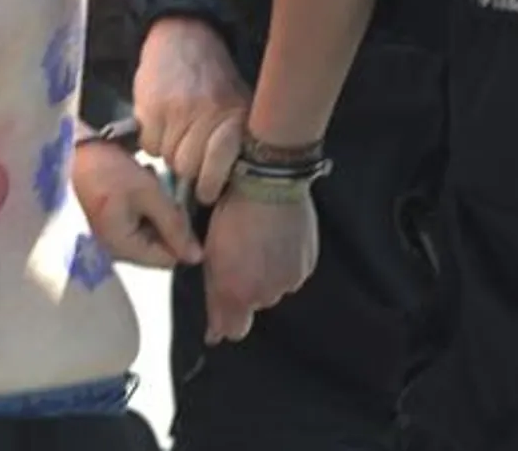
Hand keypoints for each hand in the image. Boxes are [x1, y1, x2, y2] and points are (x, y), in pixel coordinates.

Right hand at [71, 141, 202, 268]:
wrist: (77, 150)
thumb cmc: (111, 171)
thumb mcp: (149, 194)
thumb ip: (175, 226)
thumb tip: (197, 257)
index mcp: (122, 248)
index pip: (167, 259)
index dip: (181, 236)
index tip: (179, 208)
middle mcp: (114, 250)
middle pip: (159, 247)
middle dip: (167, 221)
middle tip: (162, 193)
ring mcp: (111, 238)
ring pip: (151, 233)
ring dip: (156, 211)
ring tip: (148, 186)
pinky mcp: (109, 225)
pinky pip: (138, 223)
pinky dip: (144, 206)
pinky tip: (138, 187)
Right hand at [135, 19, 249, 204]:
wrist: (185, 39)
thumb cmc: (215, 82)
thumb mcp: (239, 106)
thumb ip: (236, 143)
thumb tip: (232, 188)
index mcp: (234, 116)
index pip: (219, 163)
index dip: (210, 184)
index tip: (205, 193)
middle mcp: (206, 113)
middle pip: (187, 167)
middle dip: (187, 166)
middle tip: (188, 152)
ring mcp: (177, 110)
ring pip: (166, 158)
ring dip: (169, 151)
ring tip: (177, 132)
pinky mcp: (151, 106)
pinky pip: (148, 144)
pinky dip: (153, 140)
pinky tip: (162, 123)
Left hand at [201, 189, 318, 343]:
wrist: (269, 182)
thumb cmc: (232, 212)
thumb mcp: (211, 252)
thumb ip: (215, 297)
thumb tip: (216, 334)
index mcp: (236, 292)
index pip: (232, 330)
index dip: (225, 322)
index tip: (219, 317)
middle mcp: (265, 294)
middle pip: (253, 304)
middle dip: (246, 287)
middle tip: (239, 254)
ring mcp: (288, 280)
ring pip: (274, 288)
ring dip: (266, 274)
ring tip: (258, 241)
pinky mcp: (306, 265)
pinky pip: (292, 273)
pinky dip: (283, 261)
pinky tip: (274, 238)